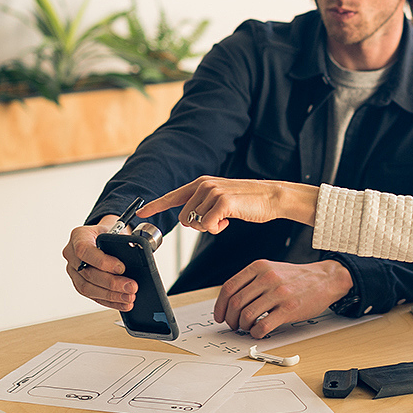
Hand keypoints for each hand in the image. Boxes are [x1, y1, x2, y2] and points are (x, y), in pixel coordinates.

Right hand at [63, 215, 138, 310]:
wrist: (104, 237)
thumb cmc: (109, 233)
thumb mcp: (116, 231)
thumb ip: (122, 242)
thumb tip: (136, 259)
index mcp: (79, 236)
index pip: (84, 251)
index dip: (102, 262)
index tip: (121, 268)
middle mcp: (72, 254)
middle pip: (88, 273)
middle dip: (112, 283)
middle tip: (131, 287)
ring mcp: (73, 271)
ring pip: (88, 288)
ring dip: (111, 295)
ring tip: (129, 297)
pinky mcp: (79, 283)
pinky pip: (93, 296)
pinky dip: (110, 301)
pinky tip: (123, 303)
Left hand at [139, 176, 317, 233]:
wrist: (272, 196)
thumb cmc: (249, 201)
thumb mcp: (222, 198)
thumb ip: (204, 204)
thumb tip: (191, 219)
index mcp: (202, 183)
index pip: (173, 195)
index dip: (155, 205)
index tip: (141, 212)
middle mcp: (204, 185)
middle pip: (182, 217)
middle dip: (196, 225)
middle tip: (216, 222)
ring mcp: (213, 192)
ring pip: (194, 223)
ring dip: (209, 227)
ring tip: (225, 219)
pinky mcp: (222, 202)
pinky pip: (207, 226)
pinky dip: (217, 229)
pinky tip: (229, 221)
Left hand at [212, 259, 353, 338]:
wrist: (325, 279)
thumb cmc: (296, 277)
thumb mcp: (271, 269)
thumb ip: (252, 280)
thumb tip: (231, 301)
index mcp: (259, 267)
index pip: (229, 287)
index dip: (220, 305)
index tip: (220, 316)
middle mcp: (267, 278)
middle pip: (235, 303)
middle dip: (230, 319)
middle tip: (233, 325)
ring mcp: (279, 293)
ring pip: (247, 315)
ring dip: (243, 326)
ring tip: (247, 328)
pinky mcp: (289, 309)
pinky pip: (264, 326)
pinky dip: (256, 333)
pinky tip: (259, 332)